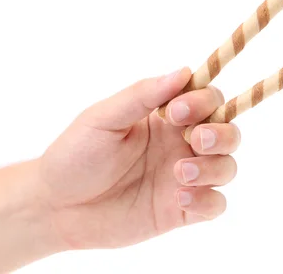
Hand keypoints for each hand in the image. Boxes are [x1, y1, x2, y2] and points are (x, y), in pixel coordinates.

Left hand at [37, 67, 240, 249]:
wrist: (55, 207)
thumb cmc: (75, 155)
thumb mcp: (103, 118)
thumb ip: (142, 95)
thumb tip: (183, 71)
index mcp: (166, 117)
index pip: (207, 98)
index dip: (202, 101)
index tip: (176, 111)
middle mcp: (180, 144)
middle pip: (228, 131)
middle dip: (221, 133)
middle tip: (195, 139)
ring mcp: (184, 177)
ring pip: (227, 166)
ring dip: (213, 167)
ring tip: (180, 173)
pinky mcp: (181, 211)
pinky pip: (215, 205)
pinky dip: (208, 201)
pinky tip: (180, 200)